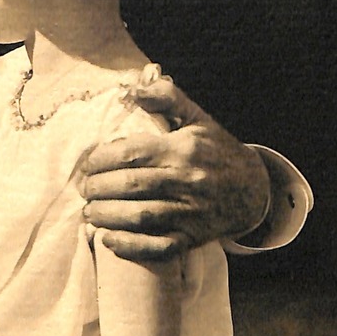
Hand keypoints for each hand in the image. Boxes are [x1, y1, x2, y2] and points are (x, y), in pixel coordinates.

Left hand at [80, 75, 270, 262]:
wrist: (253, 189)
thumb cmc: (216, 150)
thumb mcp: (196, 118)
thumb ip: (166, 97)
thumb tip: (134, 89)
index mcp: (183, 149)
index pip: (131, 153)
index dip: (100, 159)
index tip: (87, 164)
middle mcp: (187, 180)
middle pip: (130, 185)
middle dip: (97, 188)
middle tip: (84, 189)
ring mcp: (191, 212)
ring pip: (140, 216)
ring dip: (107, 216)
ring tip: (90, 212)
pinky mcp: (192, 237)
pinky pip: (158, 246)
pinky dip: (130, 246)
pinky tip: (109, 240)